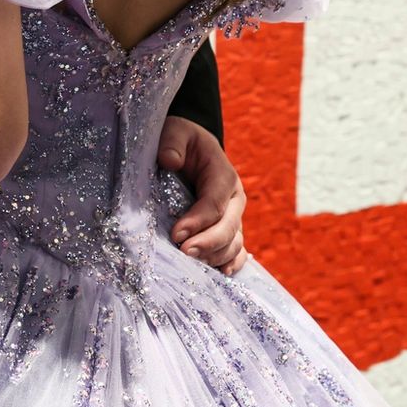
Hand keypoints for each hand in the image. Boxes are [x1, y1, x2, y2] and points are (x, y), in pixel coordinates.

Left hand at [158, 117, 248, 276]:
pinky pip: (236, 252)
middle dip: (207, 243)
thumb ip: (173, 143)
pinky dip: (230, 264)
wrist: (190, 150)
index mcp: (224, 175)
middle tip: (183, 253)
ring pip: (233, 244)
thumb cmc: (181, 141)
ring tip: (190, 266)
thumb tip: (170, 161)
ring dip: (215, 257)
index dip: (198, 220)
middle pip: (229, 228)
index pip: (215, 202)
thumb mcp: (175, 132)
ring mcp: (233, 217)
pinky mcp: (228, 231)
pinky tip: (220, 274)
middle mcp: (234, 200)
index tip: (176, 234)